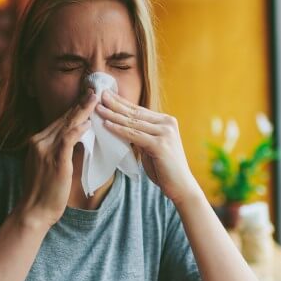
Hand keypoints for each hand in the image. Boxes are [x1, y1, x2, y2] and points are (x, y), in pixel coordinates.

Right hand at [16, 88, 97, 228]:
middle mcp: (39, 141)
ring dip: (82, 110)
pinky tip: (88, 122)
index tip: (87, 97)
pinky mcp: (55, 159)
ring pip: (66, 124)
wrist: (34, 211)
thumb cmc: (44, 193)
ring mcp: (45, 150)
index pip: (59, 121)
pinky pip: (68, 139)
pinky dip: (78, 129)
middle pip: (63, 118)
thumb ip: (60, 152)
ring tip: (95, 98)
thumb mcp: (49, 167)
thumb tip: (80, 140)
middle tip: (95, 89)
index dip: (74, 109)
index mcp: (37, 142)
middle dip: (80, 104)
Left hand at [96, 90, 202, 205]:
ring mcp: (165, 133)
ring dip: (114, 115)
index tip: (107, 95)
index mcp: (166, 121)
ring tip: (99, 109)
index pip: (139, 110)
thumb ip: (141, 134)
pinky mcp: (160, 145)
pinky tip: (107, 125)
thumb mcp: (151, 146)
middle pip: (135, 112)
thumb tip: (123, 126)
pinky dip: (120, 130)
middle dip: (116, 104)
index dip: (122, 102)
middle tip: (100, 95)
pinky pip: (135, 135)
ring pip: (133, 122)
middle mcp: (167, 123)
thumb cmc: (164, 168)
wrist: (181, 186)